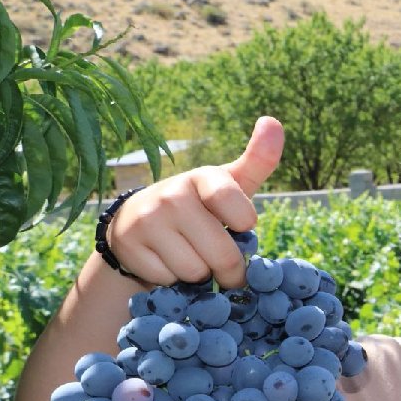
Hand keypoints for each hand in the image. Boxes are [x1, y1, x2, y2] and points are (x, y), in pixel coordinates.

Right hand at [107, 117, 284, 287]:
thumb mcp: (230, 185)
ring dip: (200, 275)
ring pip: (195, 272)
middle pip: (222, 255)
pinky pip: (168, 280)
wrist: (141, 222)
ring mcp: (147, 219)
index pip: (238, 210)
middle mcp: (172, 194)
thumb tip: (272, 120)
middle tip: (223, 262)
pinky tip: (166, 261)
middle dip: (229, 269)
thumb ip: (258, 160)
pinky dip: (173, 280)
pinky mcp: (128, 245)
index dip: (244, 226)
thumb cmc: (202, 206)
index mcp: (203, 178)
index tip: (240, 224)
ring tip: (190, 255)